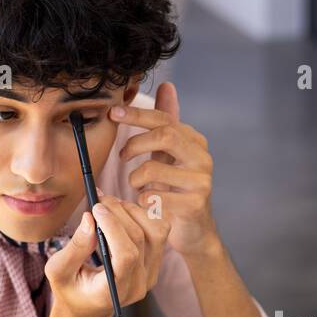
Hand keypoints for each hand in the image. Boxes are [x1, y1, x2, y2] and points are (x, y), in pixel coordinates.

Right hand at [43, 195, 169, 316]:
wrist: (89, 307)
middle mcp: (139, 285)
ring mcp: (151, 275)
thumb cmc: (71, 288)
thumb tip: (90, 218)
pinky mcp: (155, 264)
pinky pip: (159, 233)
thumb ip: (74, 247)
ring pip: (155, 233)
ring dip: (133, 212)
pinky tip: (124, 214)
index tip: (96, 208)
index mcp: (114, 292)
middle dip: (119, 213)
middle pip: (139, 240)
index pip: (126, 257)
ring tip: (111, 205)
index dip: (114, 228)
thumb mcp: (58, 271)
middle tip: (100, 198)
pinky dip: (144, 217)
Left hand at [113, 82, 218, 258]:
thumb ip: (167, 123)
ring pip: (153, 169)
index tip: (113, 113)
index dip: (137, 114)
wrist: (194, 231)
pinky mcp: (195, 204)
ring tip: (137, 187)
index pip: (164, 118)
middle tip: (122, 155)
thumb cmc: (176, 190)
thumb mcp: (170, 155)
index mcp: (195, 141)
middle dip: (135, 143)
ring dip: (135, 179)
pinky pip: (155, 196)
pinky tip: (146, 204)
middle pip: (165, 135)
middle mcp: (202, 157)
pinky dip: (143, 200)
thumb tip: (167, 85)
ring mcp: (202, 181)